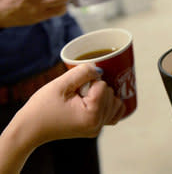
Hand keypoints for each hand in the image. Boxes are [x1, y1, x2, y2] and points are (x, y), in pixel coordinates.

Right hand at [0, 64, 124, 173]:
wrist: (30, 128)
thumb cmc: (41, 108)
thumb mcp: (60, 84)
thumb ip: (82, 72)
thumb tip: (100, 69)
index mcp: (91, 115)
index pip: (103, 85)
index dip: (88, 82)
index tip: (73, 89)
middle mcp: (98, 125)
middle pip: (112, 93)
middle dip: (95, 89)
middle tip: (75, 94)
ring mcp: (98, 129)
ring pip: (116, 102)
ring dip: (103, 96)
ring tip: (82, 99)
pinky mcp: (95, 129)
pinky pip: (114, 113)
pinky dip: (109, 105)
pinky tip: (95, 101)